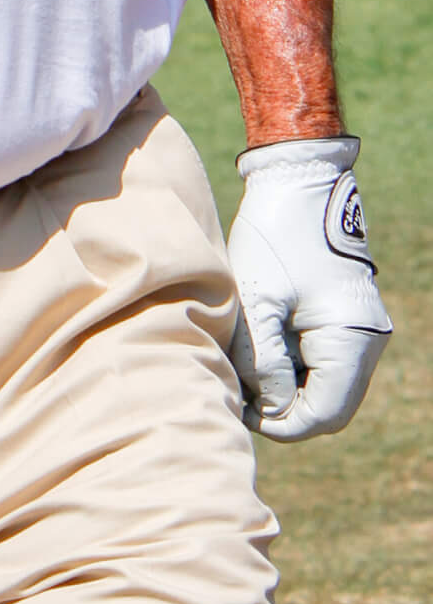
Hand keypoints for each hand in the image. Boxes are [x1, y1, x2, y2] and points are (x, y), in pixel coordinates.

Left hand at [227, 134, 390, 439]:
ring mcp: (358, 327)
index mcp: (352, 339)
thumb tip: (270, 411)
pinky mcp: (344, 315)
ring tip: (243, 357)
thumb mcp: (258, 302)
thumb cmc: (274, 236)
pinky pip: (320, 357)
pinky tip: (258, 338)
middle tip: (236, 384)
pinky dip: (290, 359)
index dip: (281, 424)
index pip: (323, 415)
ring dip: (284, 380)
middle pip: (326, 403)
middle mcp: (366, 339)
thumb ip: (263, 364)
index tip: (239, 409)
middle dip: (281, 404)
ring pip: (322, 382)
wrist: (297, 179)